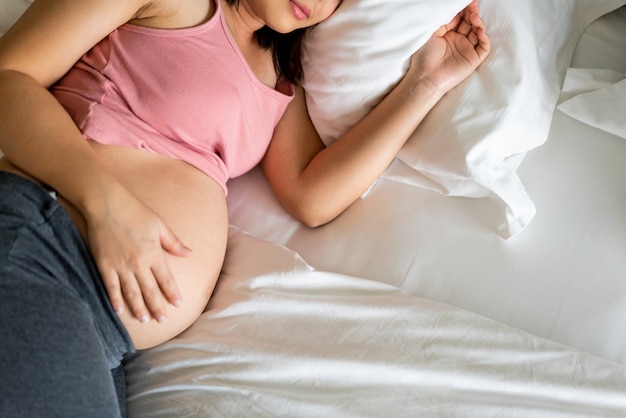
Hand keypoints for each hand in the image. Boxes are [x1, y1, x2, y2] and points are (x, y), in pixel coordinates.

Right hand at [85, 185, 190, 323]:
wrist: (106, 203)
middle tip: (163, 320)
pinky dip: (115, 300)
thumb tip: (189, 254)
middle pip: (150, 291)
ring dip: (139, 308)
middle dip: (158, 307)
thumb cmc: (135, 211)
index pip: (166, 279)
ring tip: (145, 320)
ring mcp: (120, 266)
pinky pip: (111, 287)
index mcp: (154, 253)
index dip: (172, 293)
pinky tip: (120, 311)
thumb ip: (174, 243)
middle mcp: (138, 263)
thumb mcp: (159, 225)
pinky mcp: (104, 265)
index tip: (178, 304)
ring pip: (132, 293)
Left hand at [408, 0, 490, 95]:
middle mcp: (458, 41)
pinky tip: (480, 31)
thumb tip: (457, 11)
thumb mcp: (432, 32)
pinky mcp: (473, 60)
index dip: (464, 10)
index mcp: (447, 34)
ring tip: (474, 17)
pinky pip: (484, 47)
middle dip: (472, 13)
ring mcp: (466, 50)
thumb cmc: (424, 56)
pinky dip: (484, 38)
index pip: (460, 18)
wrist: (426, 77)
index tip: (466, 1)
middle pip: (470, 23)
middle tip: (473, 4)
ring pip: (478, 32)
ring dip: (479, 23)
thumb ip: (445, 20)